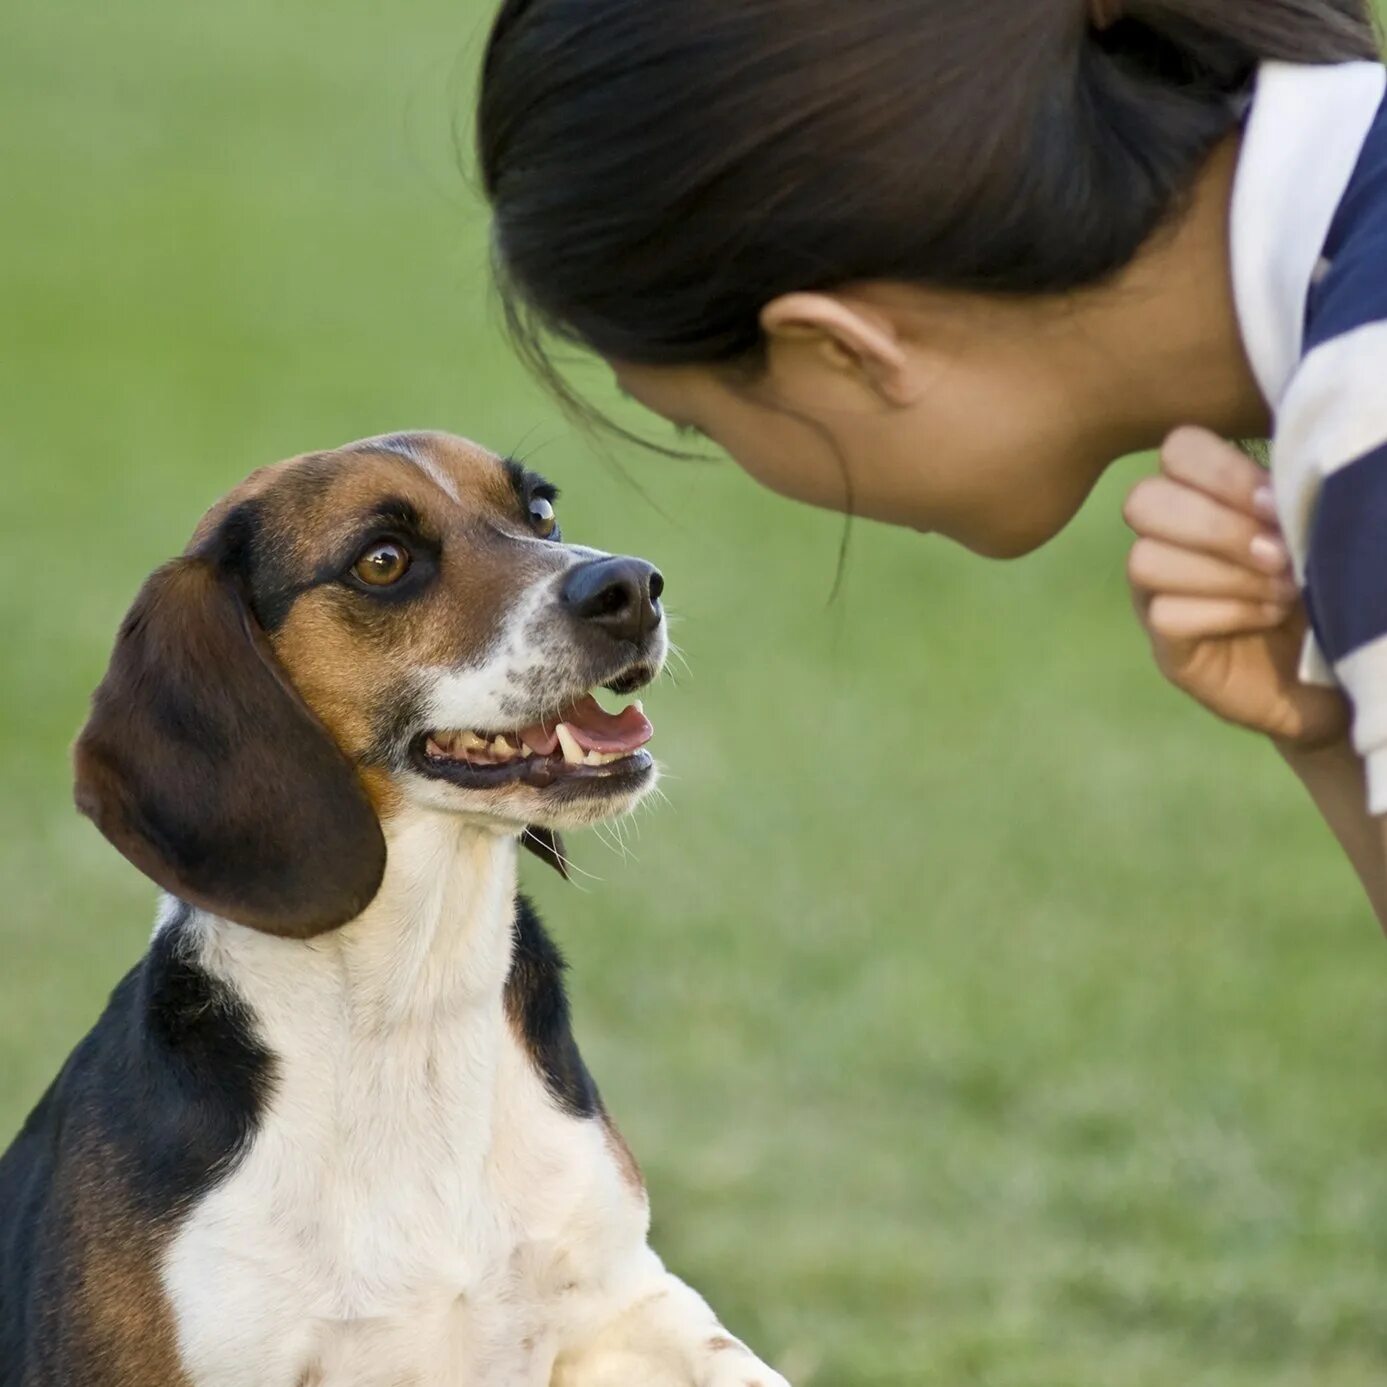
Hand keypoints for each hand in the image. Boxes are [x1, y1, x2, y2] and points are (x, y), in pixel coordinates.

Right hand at [1124, 427, 1348, 748]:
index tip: (1274, 503)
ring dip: (1223, 573)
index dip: (1221, 471)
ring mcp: (1158, 595)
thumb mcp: (1317, 528)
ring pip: (1144, 560)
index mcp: (1207, 494)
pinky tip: (1266, 617)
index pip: (1177, 450)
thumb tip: (1276, 485)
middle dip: (1217, 526)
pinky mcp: (1167, 648)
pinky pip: (1164, 615)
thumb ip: (1291, 495)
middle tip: (1277, 554)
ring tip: (1281, 590)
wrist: (1342, 671)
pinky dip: (1224, 612)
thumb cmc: (1333, 588)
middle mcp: (1170, 540)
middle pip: (1143, 502)